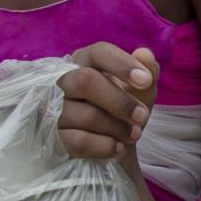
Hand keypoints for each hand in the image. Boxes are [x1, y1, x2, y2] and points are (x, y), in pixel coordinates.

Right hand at [56, 44, 157, 161]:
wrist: (113, 145)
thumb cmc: (124, 110)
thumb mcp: (141, 93)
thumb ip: (147, 72)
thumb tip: (145, 54)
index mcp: (86, 62)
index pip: (98, 52)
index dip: (122, 64)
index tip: (145, 81)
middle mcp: (64, 80)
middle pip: (85, 80)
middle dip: (120, 102)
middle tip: (142, 117)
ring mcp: (54, 108)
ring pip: (87, 115)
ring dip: (118, 128)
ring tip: (133, 135)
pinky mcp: (53, 136)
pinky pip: (79, 141)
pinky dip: (105, 146)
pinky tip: (117, 147)